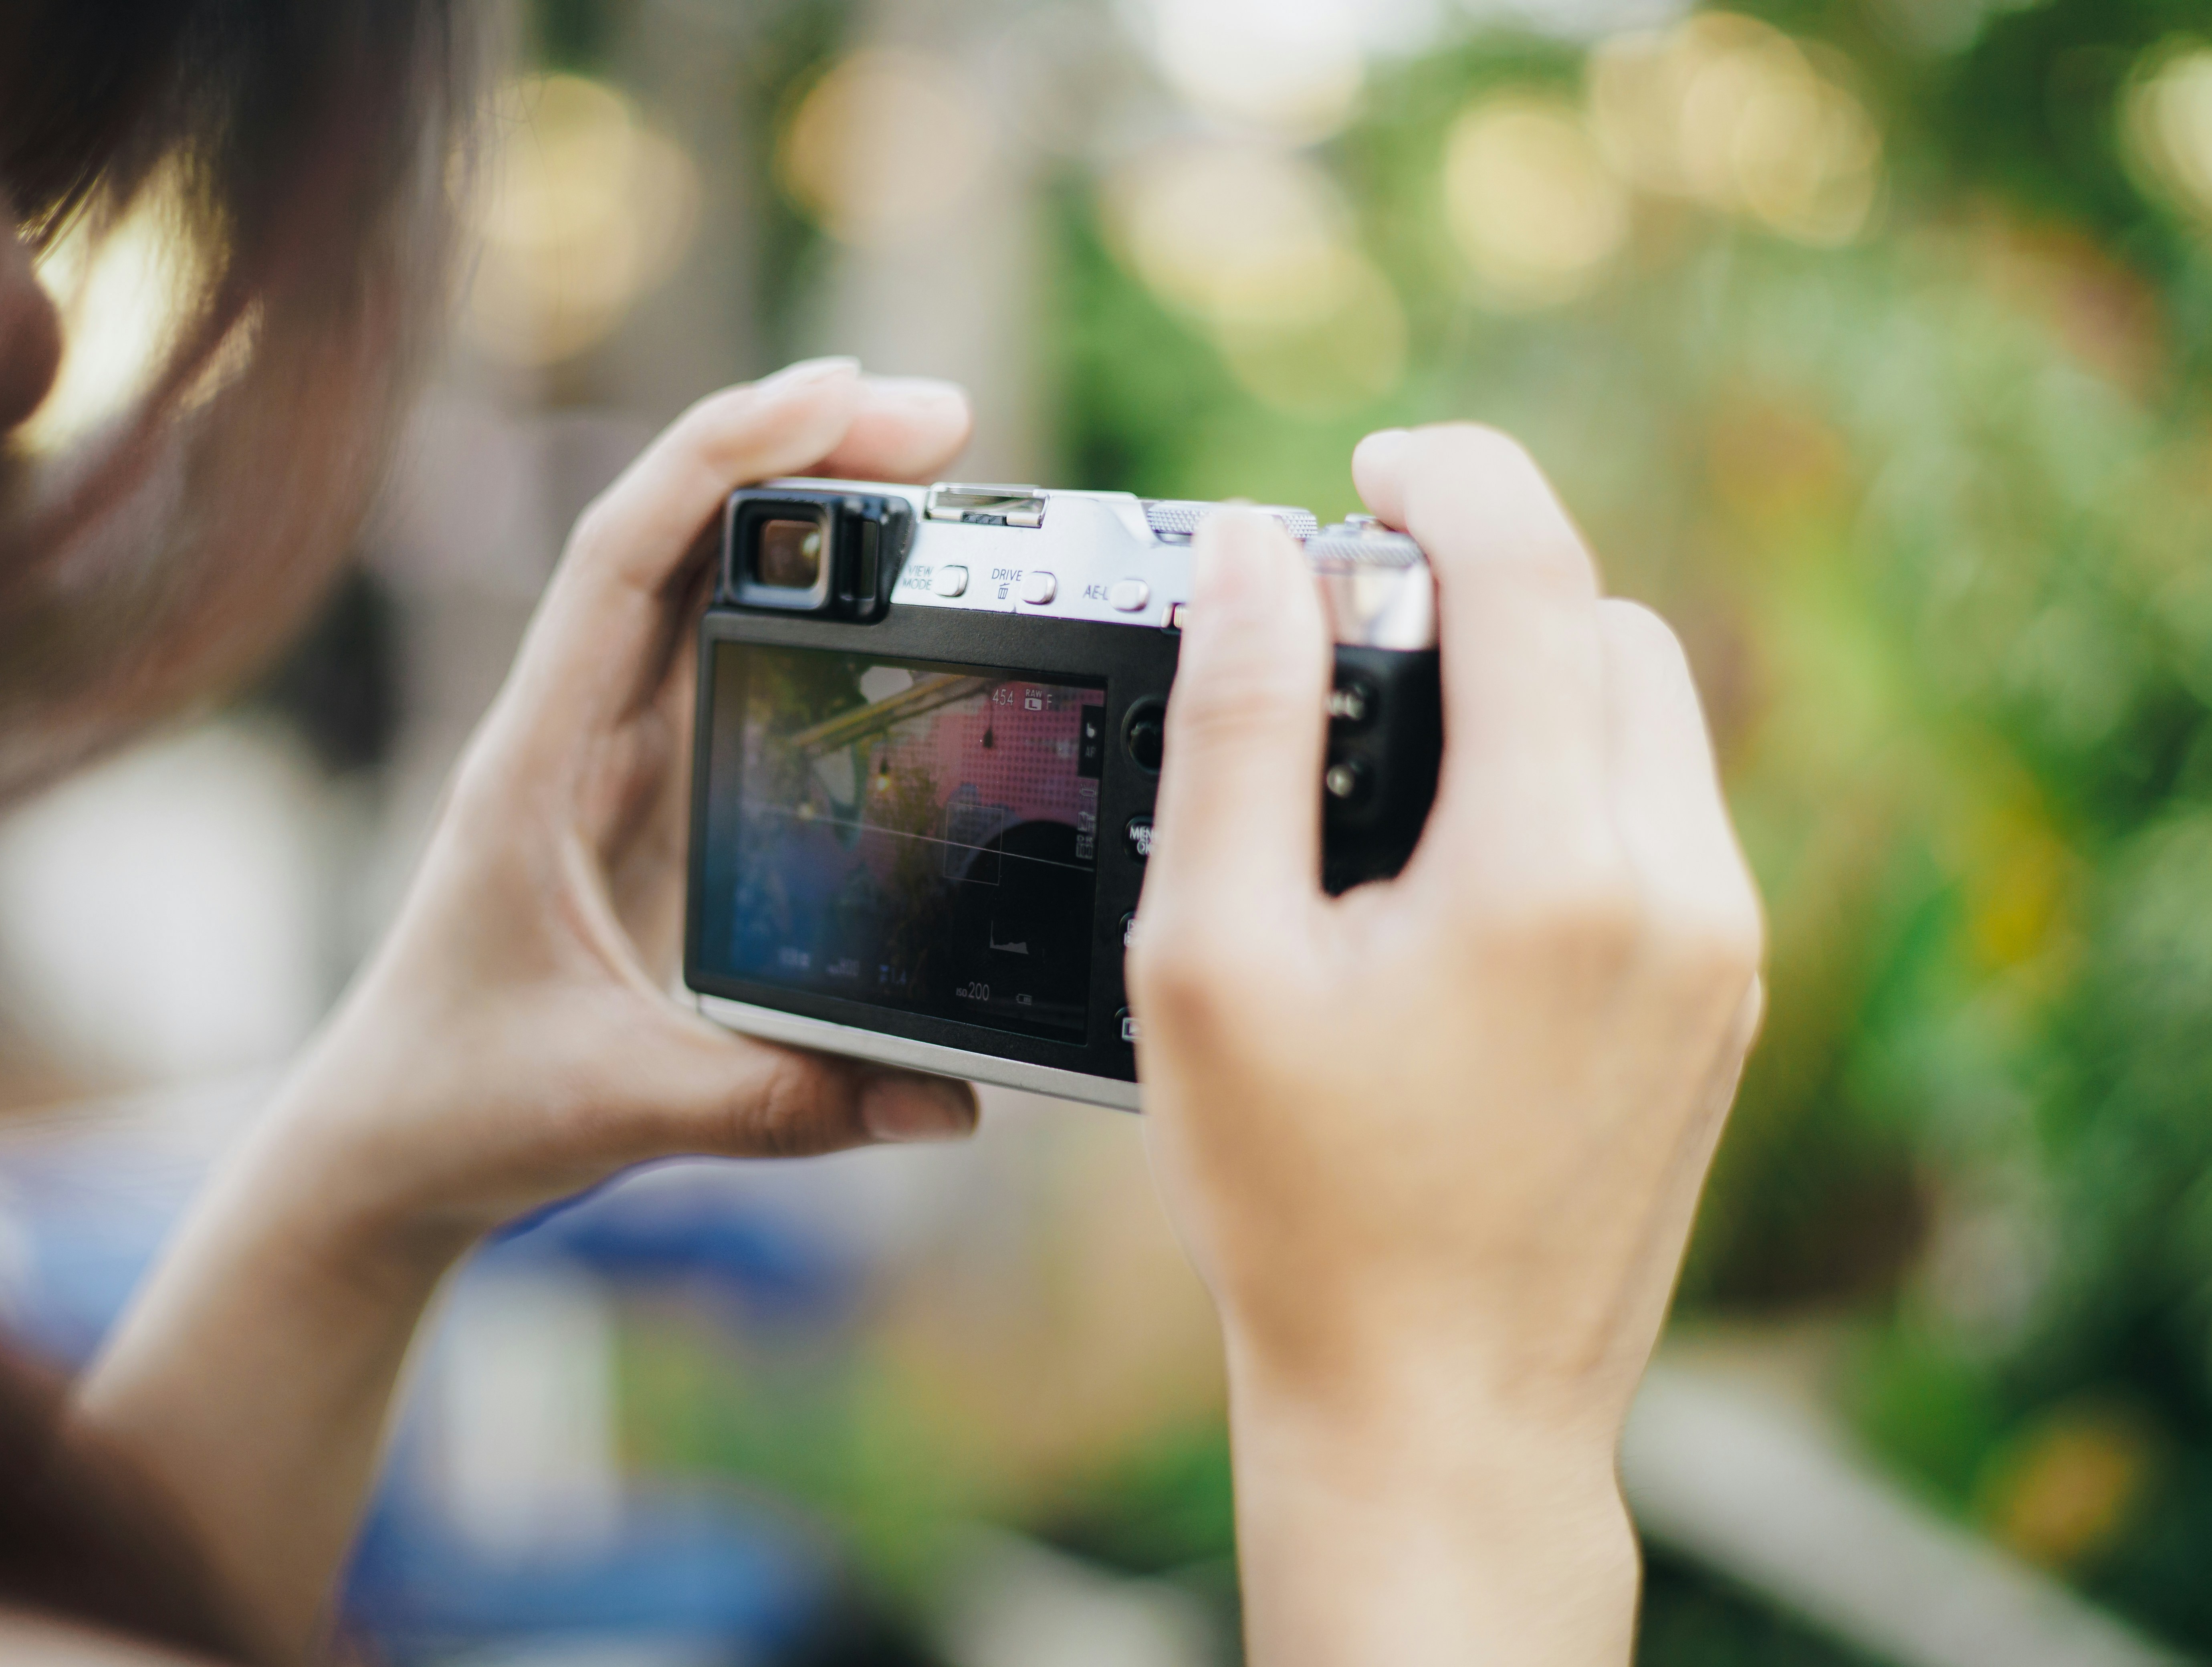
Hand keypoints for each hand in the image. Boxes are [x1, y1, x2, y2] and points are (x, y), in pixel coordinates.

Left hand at [276, 359, 982, 1251]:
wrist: (388, 1142)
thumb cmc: (464, 1104)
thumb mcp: (619, 1107)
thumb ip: (779, 1103)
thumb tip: (948, 1102)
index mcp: (534, 765)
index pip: (622, 558)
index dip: (724, 458)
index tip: (839, 394)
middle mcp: (568, 731)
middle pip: (678, 538)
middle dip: (800, 455)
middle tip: (938, 421)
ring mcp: (605, 755)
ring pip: (700, 582)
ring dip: (805, 511)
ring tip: (930, 466)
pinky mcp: (642, 792)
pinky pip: (720, 656)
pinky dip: (800, 596)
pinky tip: (880, 580)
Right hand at [1126, 425, 1762, 1663]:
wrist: (1439, 1405)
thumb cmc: (1302, 1205)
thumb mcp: (1213, 959)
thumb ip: (1235, 732)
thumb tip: (1254, 557)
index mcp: (1550, 867)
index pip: (1533, 570)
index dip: (1448, 477)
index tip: (1371, 466)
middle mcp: (1676, 888)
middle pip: (1607, 624)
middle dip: (1486, 581)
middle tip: (1355, 624)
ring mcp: (1722, 948)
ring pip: (1652, 711)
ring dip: (1539, 676)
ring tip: (1403, 744)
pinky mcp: (1724, 996)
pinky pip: (1664, 810)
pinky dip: (1574, 773)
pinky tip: (1465, 853)